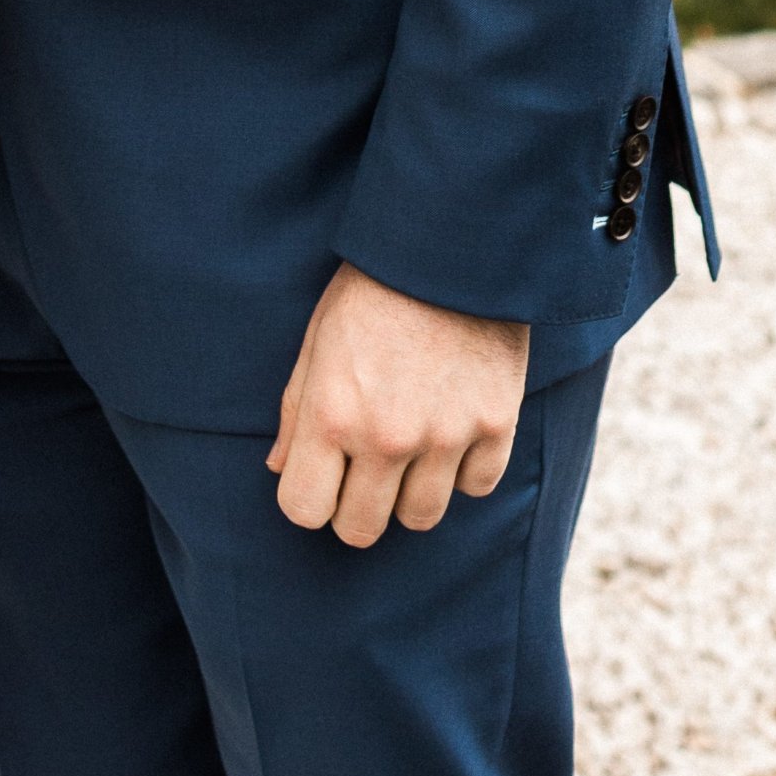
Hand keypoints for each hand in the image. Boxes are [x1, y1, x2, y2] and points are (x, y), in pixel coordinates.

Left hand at [268, 263, 527, 546]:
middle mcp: (386, 437)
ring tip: (409, 447)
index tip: (319, 477)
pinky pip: (475, 488)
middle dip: (354, 508)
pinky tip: (453, 429)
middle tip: (363, 471)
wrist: (448, 246)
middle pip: (361, 529)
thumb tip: (280, 468)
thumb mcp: (318, 338)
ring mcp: (444, 436)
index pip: (304, 511)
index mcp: (331, 413)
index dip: (308, 499)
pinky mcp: (495, 426)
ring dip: (410, 493)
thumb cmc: (371, 288)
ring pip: (421, 518)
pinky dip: (463, 469)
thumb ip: (297, 410)